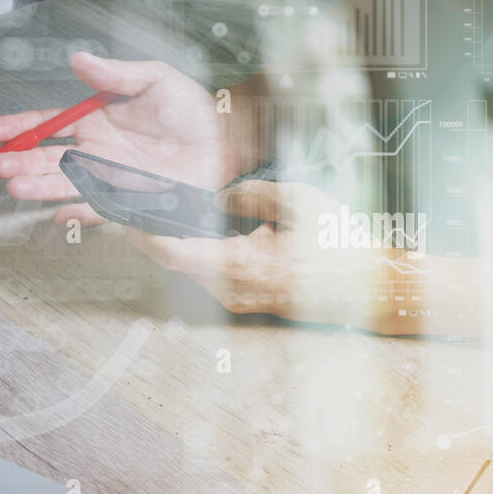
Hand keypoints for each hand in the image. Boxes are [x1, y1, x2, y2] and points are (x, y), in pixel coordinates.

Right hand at [0, 52, 245, 224]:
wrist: (224, 144)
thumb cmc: (190, 111)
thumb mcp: (154, 79)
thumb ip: (115, 74)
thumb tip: (79, 60)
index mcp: (94, 121)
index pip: (48, 123)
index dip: (20, 127)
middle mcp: (94, 151)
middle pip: (47, 157)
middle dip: (22, 162)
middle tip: (1, 165)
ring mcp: (106, 177)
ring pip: (64, 183)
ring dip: (38, 186)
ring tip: (15, 187)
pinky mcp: (124, 200)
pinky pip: (96, 209)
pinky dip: (78, 213)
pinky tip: (60, 215)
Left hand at [118, 179, 440, 333]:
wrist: (371, 288)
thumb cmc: (340, 247)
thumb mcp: (299, 202)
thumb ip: (251, 194)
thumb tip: (218, 199)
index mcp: (239, 265)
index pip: (171, 250)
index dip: (141, 231)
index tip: (121, 212)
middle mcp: (230, 289)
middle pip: (176, 258)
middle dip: (155, 229)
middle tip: (137, 200)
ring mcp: (236, 298)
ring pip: (192, 265)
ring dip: (177, 239)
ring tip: (163, 207)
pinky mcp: (244, 299)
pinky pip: (210, 272)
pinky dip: (199, 249)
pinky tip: (198, 227)